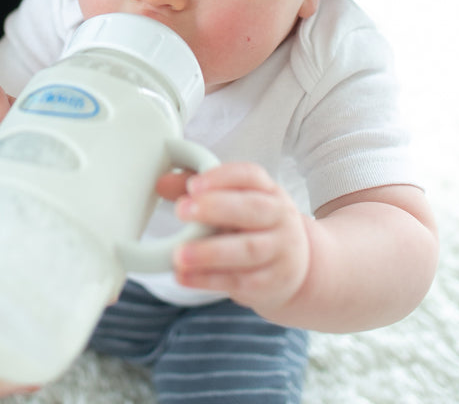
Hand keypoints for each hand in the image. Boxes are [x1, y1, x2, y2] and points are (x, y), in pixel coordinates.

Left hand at [165, 162, 310, 314]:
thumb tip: (161, 183)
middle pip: (253, 209)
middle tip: (181, 210)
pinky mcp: (270, 283)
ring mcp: (279, 252)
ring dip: (210, 252)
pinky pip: (239, 281)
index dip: (221, 178)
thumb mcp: (235, 203)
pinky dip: (208, 279)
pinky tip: (183, 275)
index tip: (193, 184)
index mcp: (268, 191)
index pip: (250, 176)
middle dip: (216, 208)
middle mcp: (279, 218)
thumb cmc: (255, 227)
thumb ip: (198, 191)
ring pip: (247, 250)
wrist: (297, 269)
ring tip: (179, 254)